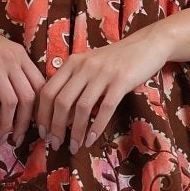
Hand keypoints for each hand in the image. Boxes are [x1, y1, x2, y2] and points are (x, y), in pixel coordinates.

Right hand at [0, 25, 45, 144]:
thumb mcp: (6, 51)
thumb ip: (18, 70)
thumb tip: (27, 99)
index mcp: (22, 56)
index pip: (40, 85)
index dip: (41, 108)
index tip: (37, 123)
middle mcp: (12, 62)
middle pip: (29, 97)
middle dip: (27, 122)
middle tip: (21, 137)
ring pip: (11, 102)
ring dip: (9, 124)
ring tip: (5, 137)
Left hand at [35, 26, 169, 154]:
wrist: (147, 44)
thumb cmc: (117, 59)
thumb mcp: (90, 65)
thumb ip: (74, 84)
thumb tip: (61, 117)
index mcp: (72, 62)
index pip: (47, 91)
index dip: (42, 114)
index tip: (42, 132)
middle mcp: (84, 66)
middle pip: (61, 101)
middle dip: (55, 127)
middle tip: (55, 144)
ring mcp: (103, 73)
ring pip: (81, 107)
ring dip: (75, 132)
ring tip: (73, 147)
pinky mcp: (121, 81)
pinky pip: (105, 108)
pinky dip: (96, 127)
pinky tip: (91, 140)